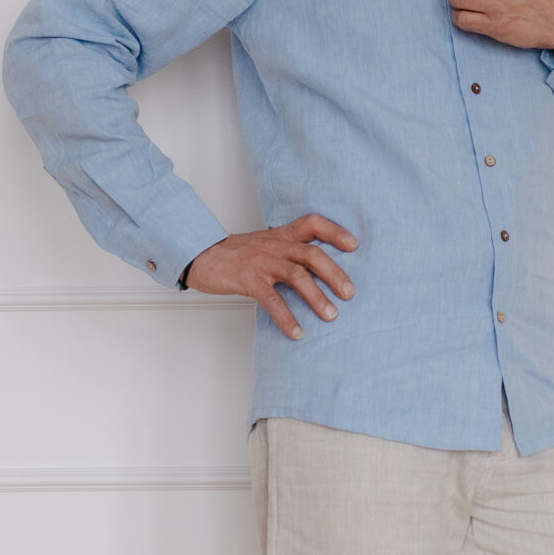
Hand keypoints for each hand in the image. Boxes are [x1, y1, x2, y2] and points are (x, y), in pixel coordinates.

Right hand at [185, 214, 356, 341]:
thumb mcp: (263, 243)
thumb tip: (314, 270)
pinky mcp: (249, 280)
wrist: (199, 255)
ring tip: (331, 315)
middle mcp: (275, 246)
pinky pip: (272, 300)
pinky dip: (286, 318)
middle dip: (335, 274)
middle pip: (312, 254)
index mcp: (280, 236)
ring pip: (297, 276)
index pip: (313, 223)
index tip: (354, 245)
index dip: (335, 231)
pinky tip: (296, 331)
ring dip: (317, 297)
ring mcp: (262, 263)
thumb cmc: (233, 253)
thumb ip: (286, 250)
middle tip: (349, 293)